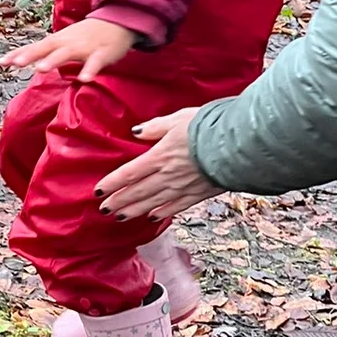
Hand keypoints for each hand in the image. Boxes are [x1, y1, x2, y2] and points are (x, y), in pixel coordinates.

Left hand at [0, 17, 136, 83]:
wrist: (116, 22)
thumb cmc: (85, 35)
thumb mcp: (62, 41)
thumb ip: (44, 52)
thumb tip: (18, 60)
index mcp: (57, 41)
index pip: (33, 47)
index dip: (17, 54)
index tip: (0, 62)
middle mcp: (67, 42)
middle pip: (45, 48)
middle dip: (30, 55)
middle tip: (15, 63)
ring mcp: (84, 47)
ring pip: (67, 53)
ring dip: (53, 60)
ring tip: (40, 69)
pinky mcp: (102, 53)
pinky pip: (95, 63)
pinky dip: (89, 70)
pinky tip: (84, 79)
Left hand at [95, 107, 221, 220]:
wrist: (237, 145)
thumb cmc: (208, 127)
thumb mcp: (178, 119)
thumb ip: (156, 127)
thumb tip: (137, 132)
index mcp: (160, 156)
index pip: (129, 173)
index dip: (112, 183)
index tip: (99, 191)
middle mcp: (168, 175)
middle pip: (137, 191)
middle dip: (119, 201)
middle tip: (104, 209)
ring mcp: (183, 187)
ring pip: (153, 202)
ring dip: (134, 211)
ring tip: (120, 217)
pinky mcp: (198, 194)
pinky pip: (176, 206)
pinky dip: (163, 212)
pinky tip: (153, 217)